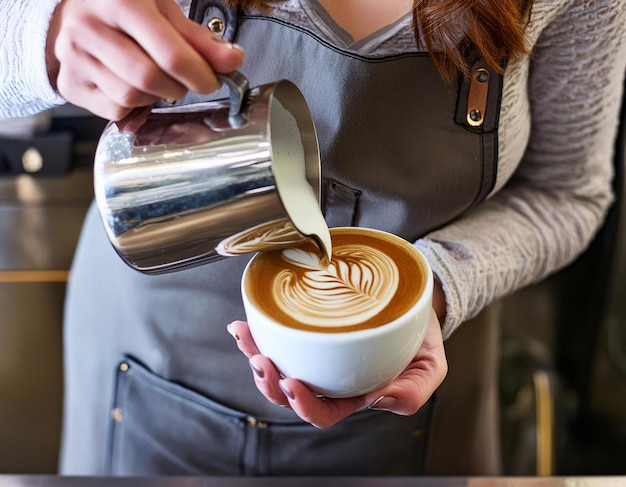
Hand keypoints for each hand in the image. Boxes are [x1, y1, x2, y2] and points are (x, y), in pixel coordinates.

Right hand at [46, 0, 244, 119]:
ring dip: (155, 96)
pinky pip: (115, 111)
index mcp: (119, 1)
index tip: (212, 81)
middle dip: (178, 87)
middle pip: (150, 79)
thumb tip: (231, 61)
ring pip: (131, 97)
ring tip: (155, 78)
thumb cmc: (123, 8)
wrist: (73, 12)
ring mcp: (75, 57)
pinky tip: (133, 85)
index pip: (170, 54)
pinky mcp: (70, 84)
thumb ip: (197, 38)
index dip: (200, 75)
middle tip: (184, 80)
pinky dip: (133, 106)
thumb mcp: (161, 9)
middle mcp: (89, 27)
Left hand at [227, 309, 446, 427]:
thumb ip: (412, 392)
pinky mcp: (308, 329)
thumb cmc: (421, 340)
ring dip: (255, 354)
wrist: (418, 305)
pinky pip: (279, 336)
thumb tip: (377, 397)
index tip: (293, 383)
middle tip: (262, 361)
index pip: (322, 411)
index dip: (303, 404)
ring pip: (278, 364)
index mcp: (354, 394)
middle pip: (289, 392)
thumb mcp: (431, 369)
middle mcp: (329, 377)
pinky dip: (260, 331)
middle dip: (270, 382)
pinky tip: (246, 322)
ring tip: (245, 336)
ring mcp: (316, 353)